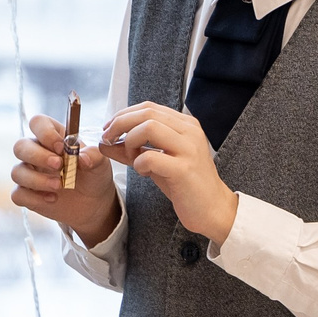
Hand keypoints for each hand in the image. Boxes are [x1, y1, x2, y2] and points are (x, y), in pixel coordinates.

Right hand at [11, 112, 122, 246]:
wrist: (95, 203)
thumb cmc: (94, 175)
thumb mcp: (100, 163)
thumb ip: (93, 156)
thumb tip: (82, 159)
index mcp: (52, 137)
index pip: (37, 123)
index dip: (45, 132)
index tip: (60, 146)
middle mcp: (37, 153)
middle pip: (20, 146)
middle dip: (38, 156)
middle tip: (58, 165)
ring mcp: (30, 173)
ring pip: (17, 172)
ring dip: (37, 180)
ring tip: (59, 186)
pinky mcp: (27, 194)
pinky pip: (18, 195)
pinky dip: (34, 198)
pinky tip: (52, 198)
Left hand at [97, 101, 240, 244]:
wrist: (212, 209)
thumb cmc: (185, 184)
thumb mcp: (157, 162)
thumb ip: (132, 150)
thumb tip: (105, 143)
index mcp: (186, 125)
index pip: (149, 107)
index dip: (123, 115)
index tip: (108, 129)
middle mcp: (190, 131)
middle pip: (147, 113)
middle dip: (120, 124)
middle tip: (107, 138)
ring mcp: (189, 149)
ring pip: (148, 128)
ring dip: (130, 142)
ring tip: (131, 157)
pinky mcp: (184, 169)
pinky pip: (150, 157)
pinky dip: (139, 164)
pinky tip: (145, 172)